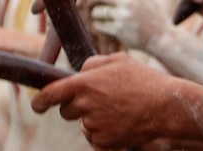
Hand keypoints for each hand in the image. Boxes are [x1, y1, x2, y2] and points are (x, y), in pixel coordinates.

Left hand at [32, 52, 186, 148]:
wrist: (164, 107)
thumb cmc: (143, 80)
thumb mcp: (119, 60)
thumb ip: (92, 63)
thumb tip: (78, 72)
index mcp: (85, 84)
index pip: (51, 93)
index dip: (40, 100)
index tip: (38, 105)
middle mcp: (85, 106)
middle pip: (67, 111)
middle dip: (77, 106)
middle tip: (100, 99)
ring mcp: (93, 126)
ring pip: (83, 124)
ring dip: (93, 118)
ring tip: (119, 109)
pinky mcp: (103, 141)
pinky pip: (95, 137)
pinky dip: (104, 131)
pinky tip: (122, 121)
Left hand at [88, 0, 169, 50]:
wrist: (161, 37)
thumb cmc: (151, 16)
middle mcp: (128, 0)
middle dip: (91, 0)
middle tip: (92, 4)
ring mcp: (122, 16)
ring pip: (96, 11)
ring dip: (96, 15)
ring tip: (102, 18)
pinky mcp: (118, 30)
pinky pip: (98, 26)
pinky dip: (98, 27)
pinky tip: (104, 28)